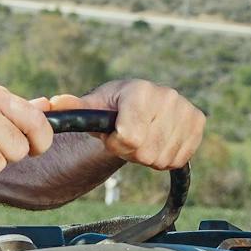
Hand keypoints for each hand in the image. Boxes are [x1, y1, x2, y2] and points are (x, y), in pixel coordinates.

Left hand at [47, 79, 203, 170]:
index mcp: (140, 91)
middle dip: (132, 152)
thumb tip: (53, 103)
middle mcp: (167, 96)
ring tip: (143, 138)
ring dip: (148, 156)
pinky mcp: (198, 123)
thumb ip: (74, 108)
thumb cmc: (112, 108)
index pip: (129, 137)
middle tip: (128, 137)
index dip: (116, 143)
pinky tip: (159, 141)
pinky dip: (166, 158)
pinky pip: (179, 159)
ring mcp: (185, 109)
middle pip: (145, 152)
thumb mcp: (92, 108)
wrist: (141, 105)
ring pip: (162, 158)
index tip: (113, 134)